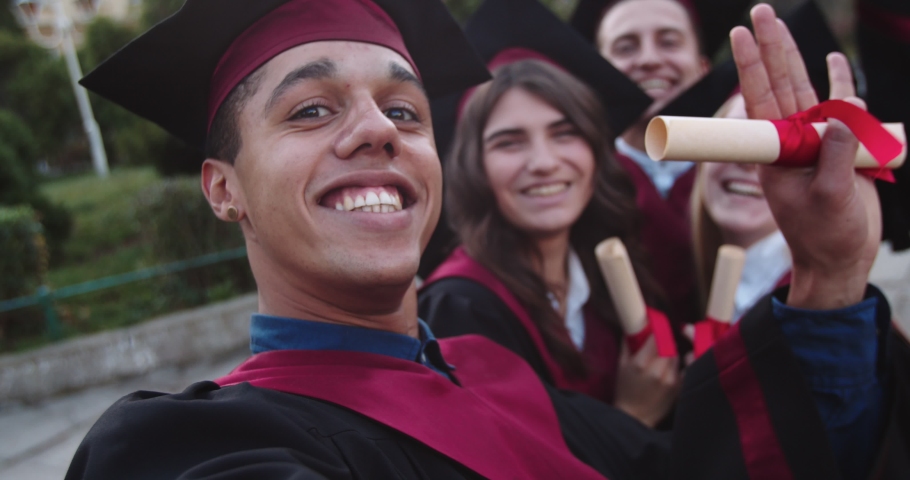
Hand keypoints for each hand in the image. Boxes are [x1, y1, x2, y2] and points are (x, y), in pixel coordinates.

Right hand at [613, 337, 679, 426]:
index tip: (655, 328)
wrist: (634, 417)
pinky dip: (680, 364)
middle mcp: (658, 371)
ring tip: (661, 356)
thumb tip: (633, 326)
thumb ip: (628, 344)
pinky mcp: (679, 388)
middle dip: (664, 341)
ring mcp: (671, 380)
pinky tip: (673, 365)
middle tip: (658, 340)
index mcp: (641, 364)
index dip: (657, 330)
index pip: (657, 337)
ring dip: (670, 352)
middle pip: (669, 345)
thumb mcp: (621, 365)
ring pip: (677, 356)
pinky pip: (685, 369)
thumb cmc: (625, 390)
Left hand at [730, 4, 880, 309]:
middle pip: (778, 82)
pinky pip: (839, 108)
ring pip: (804, 88)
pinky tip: (833, 61)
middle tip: (758, 11)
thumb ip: (837, 154)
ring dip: (794, 55)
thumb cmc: (826, 234)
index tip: (740, 35)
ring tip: (781, 23)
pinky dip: (839, 83)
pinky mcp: (840, 145)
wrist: (841, 257)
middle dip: (768, 45)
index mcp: (777, 150)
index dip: (750, 65)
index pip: (760, 97)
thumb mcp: (831, 197)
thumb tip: (845, 108)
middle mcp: (791, 138)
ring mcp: (814, 139)